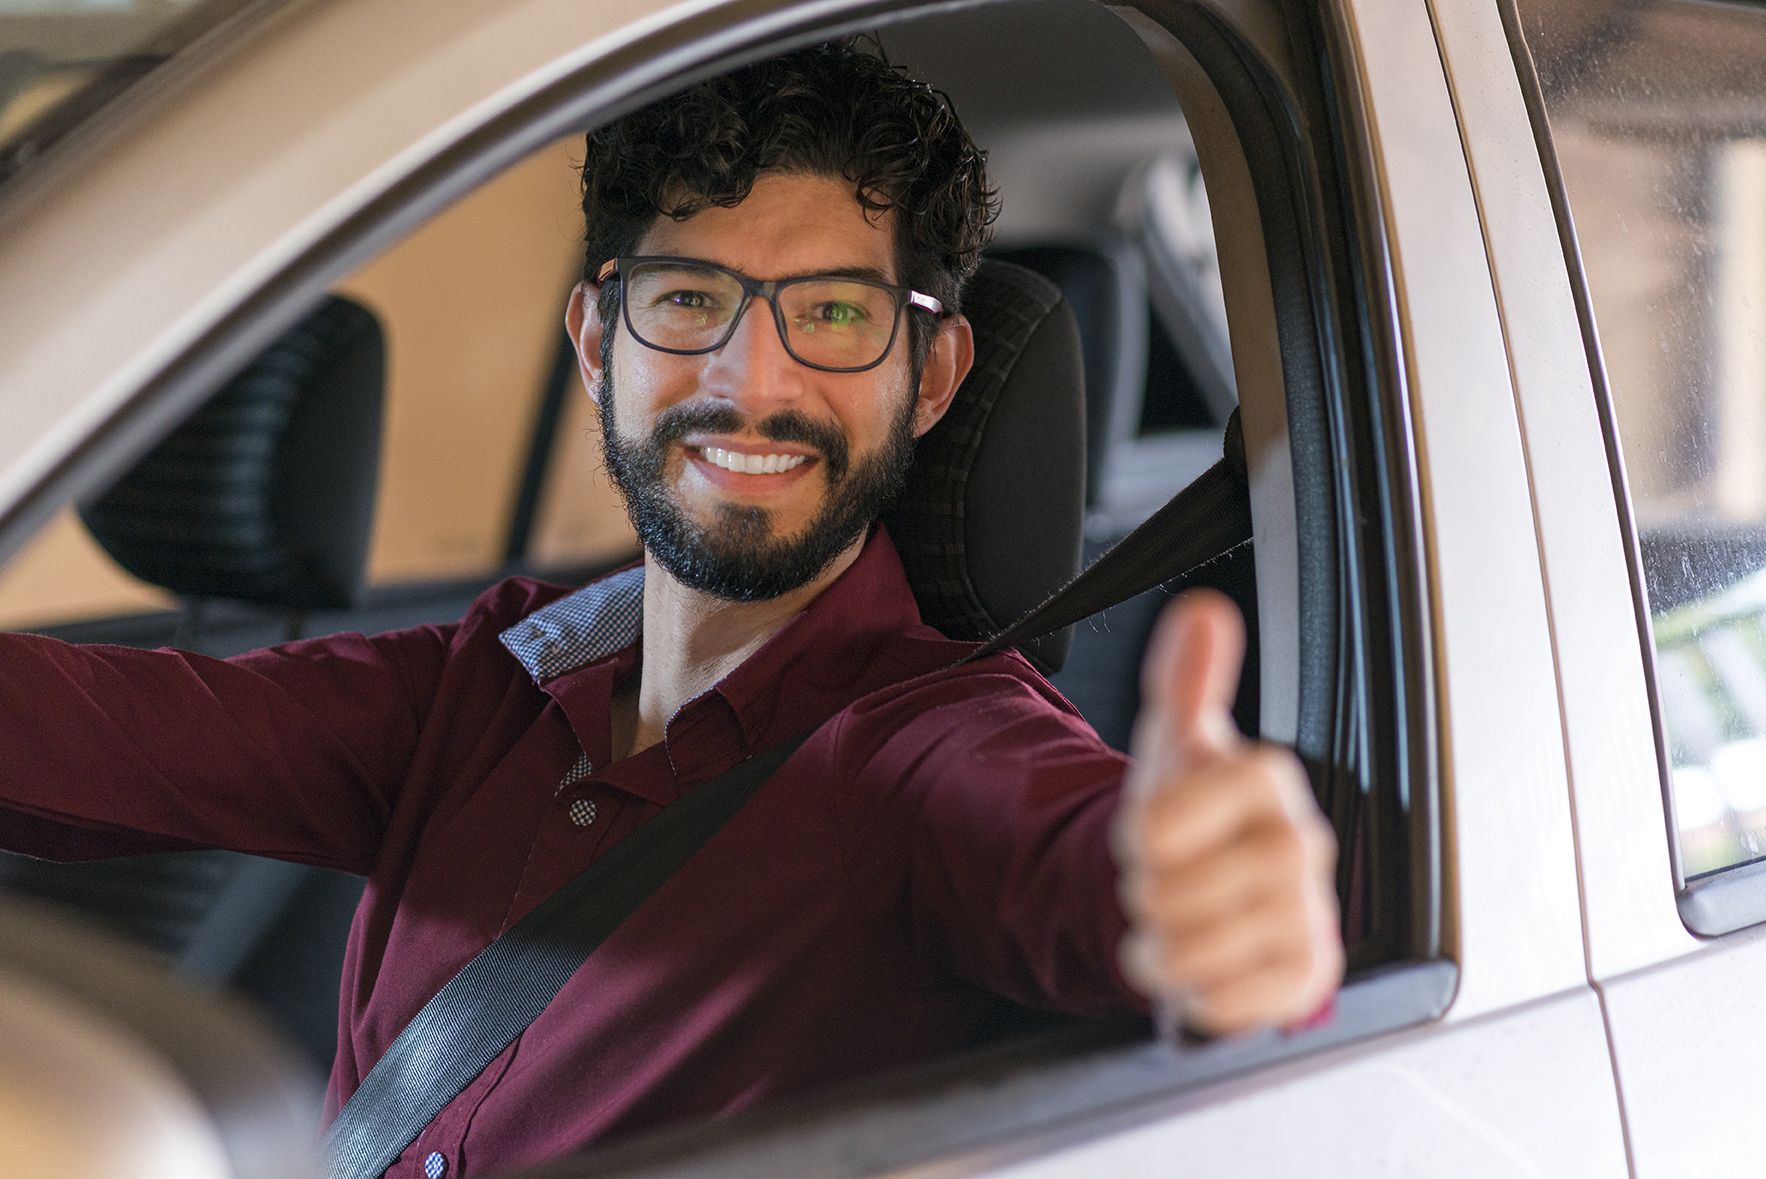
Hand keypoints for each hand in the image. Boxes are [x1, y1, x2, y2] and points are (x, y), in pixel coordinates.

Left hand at [1112, 589, 1342, 1035]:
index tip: (1146, 831)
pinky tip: (1199, 970)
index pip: (1194, 804)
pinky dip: (1199, 993)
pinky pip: (1236, 1001)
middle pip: (1190, 885)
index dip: (1155, 825)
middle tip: (1157, 883)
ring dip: (1163, 945)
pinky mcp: (1307, 976)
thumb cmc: (1189, 816)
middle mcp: (1300, 844)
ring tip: (1168, 926)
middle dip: (1151, 891)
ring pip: (1207, 948)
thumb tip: (1203, 610)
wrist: (1200, 893)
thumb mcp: (1175, 744)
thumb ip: (1185, 678)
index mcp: (1268, 781)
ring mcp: (1309, 913)